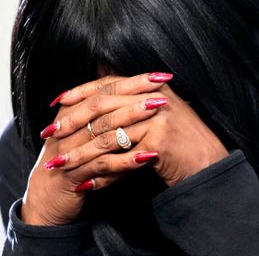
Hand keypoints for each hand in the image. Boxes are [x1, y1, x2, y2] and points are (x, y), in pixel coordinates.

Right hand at [21, 73, 172, 225]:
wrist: (48, 201)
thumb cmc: (74, 165)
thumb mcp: (88, 138)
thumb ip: (107, 117)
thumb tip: (138, 96)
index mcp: (72, 113)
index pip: (105, 90)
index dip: (133, 82)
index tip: (160, 76)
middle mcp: (67, 127)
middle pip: (104, 106)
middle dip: (135, 97)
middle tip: (162, 91)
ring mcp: (68, 150)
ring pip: (104, 132)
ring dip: (132, 121)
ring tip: (157, 113)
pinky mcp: (73, 174)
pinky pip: (103, 164)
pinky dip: (126, 160)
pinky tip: (148, 157)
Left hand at [51, 73, 227, 185]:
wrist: (208, 165)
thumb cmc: (182, 142)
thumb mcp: (160, 114)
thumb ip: (134, 100)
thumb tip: (102, 75)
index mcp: (152, 86)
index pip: (108, 82)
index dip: (81, 92)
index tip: (57, 102)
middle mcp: (155, 96)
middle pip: (103, 105)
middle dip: (72, 120)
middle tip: (50, 133)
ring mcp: (158, 117)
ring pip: (107, 133)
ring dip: (80, 152)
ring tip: (60, 165)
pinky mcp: (159, 140)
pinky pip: (121, 158)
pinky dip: (102, 173)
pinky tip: (88, 183)